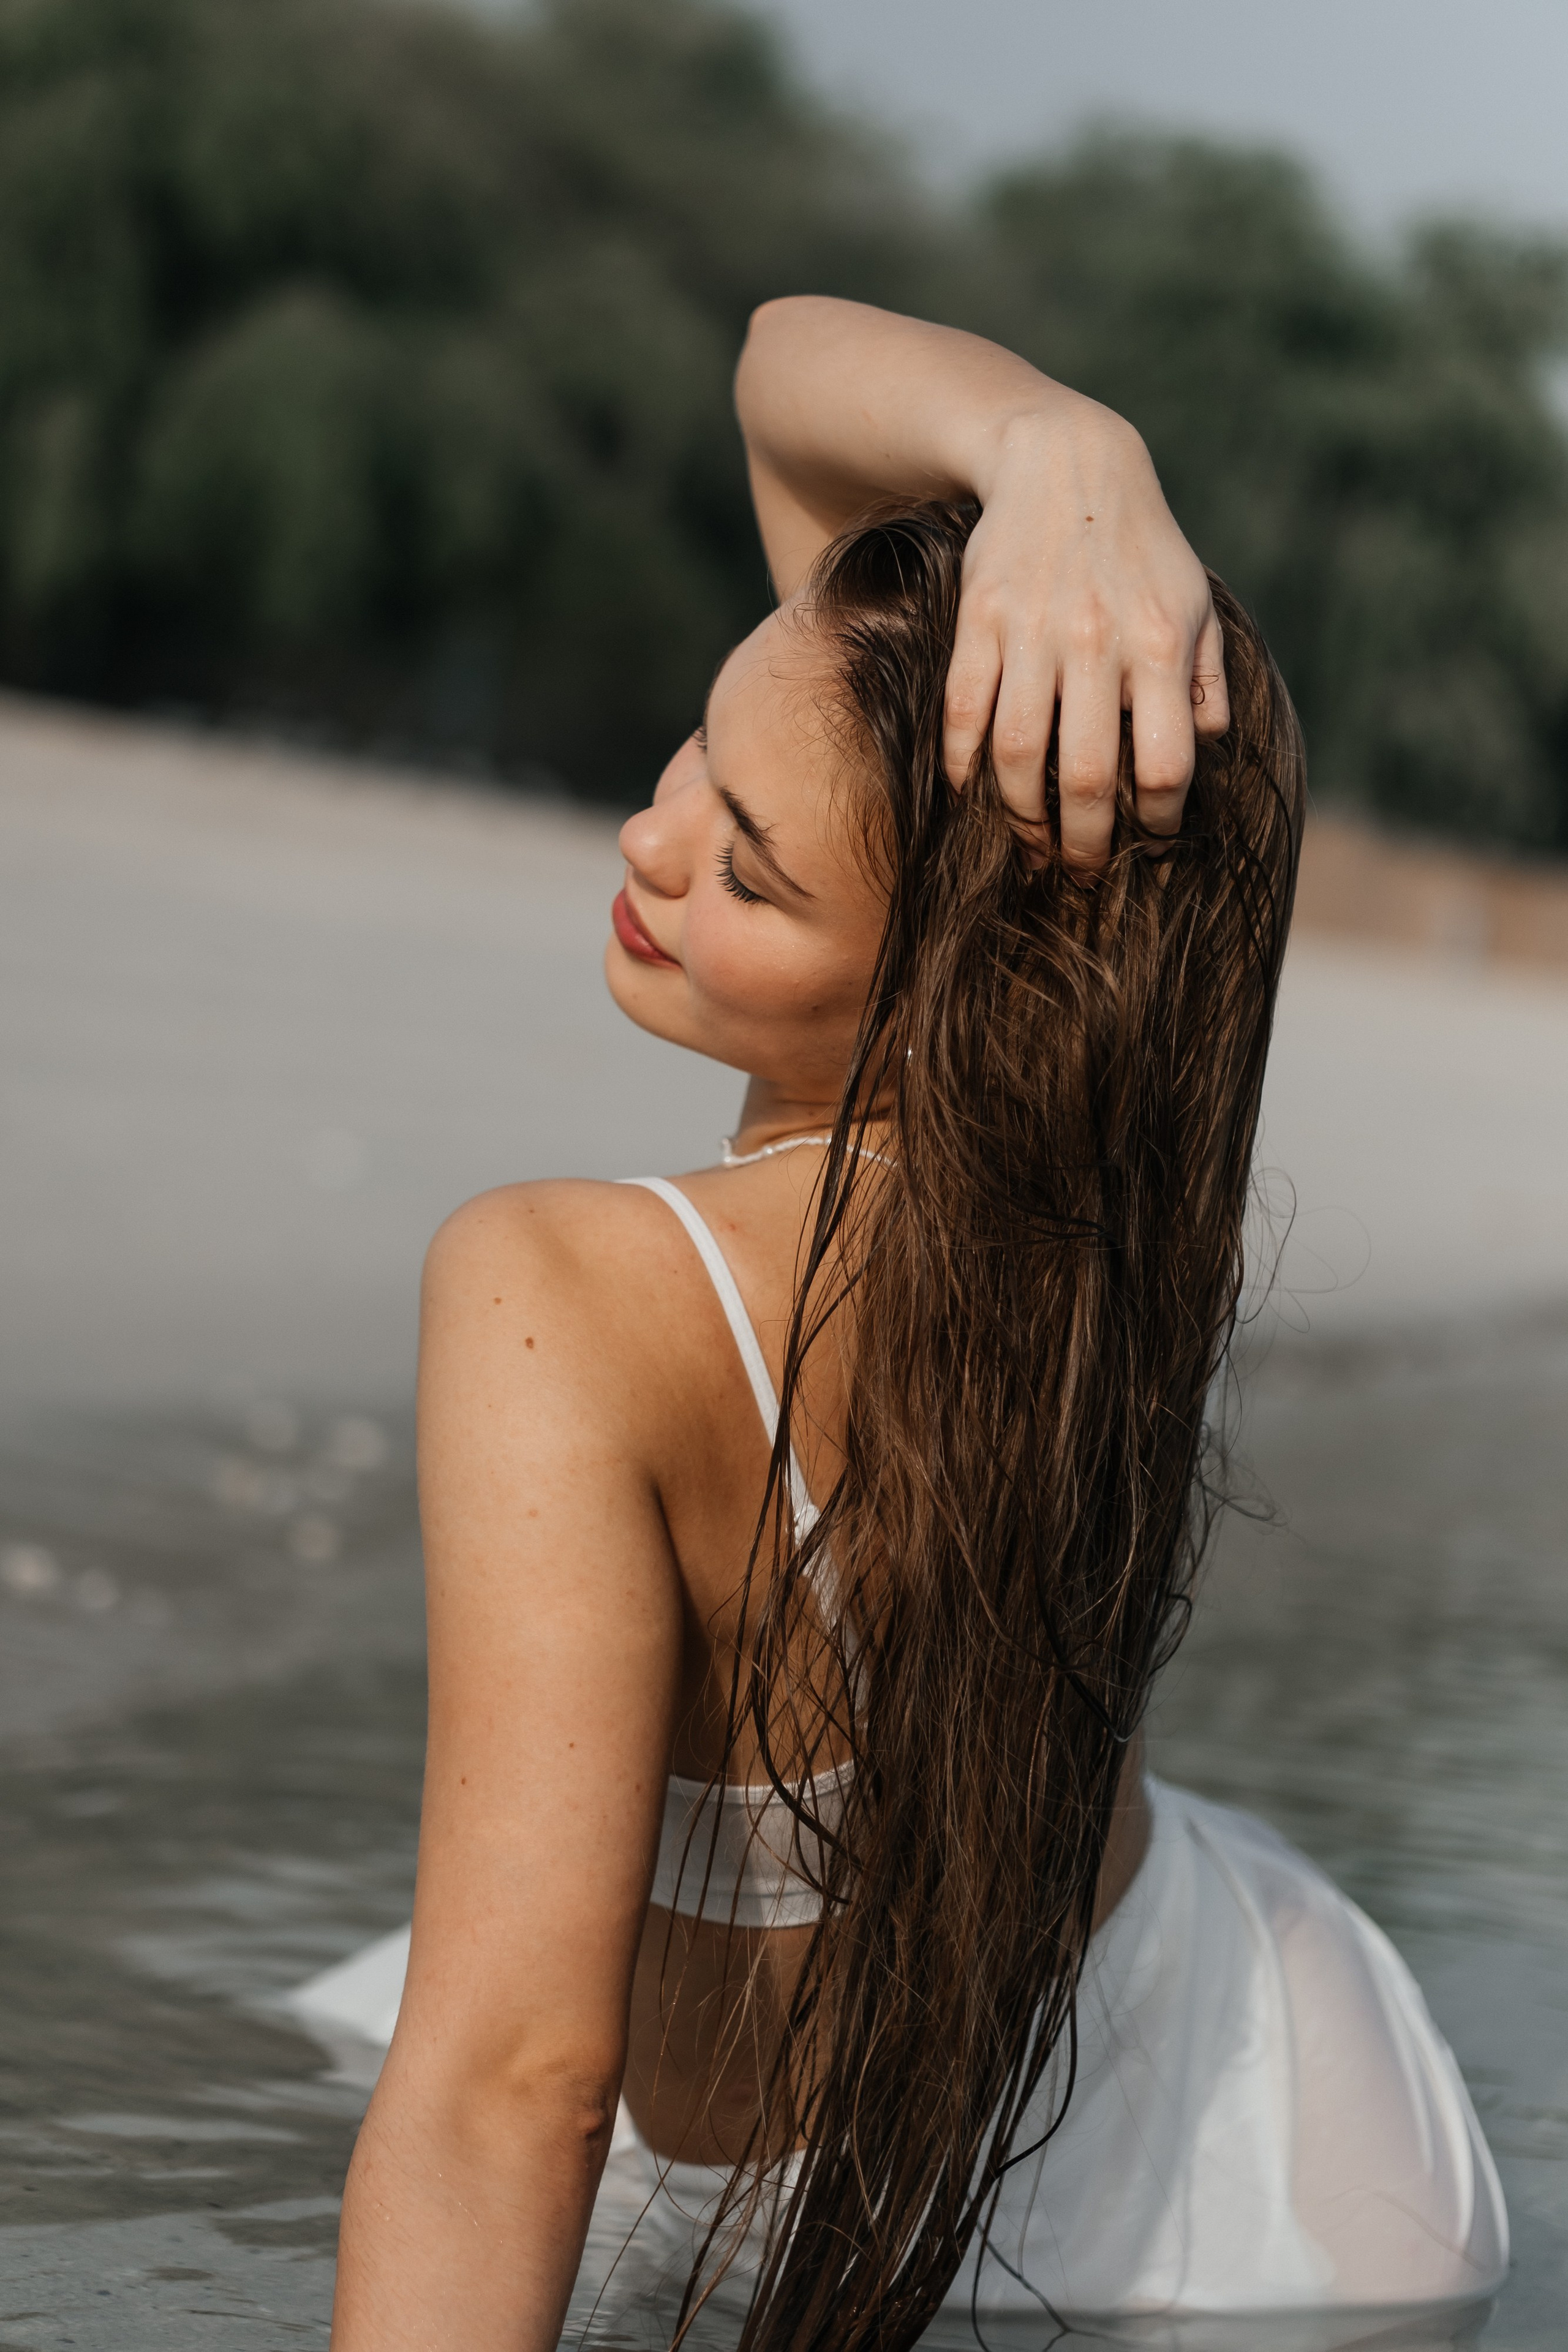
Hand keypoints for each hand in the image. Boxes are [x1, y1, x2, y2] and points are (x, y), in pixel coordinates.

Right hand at [942, 407, 1227, 869]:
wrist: (1064, 461)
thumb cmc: (1140, 546)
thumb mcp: (1193, 603)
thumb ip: (1206, 679)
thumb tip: (1206, 751)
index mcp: (1158, 645)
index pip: (1165, 763)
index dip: (1158, 819)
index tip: (1151, 840)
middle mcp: (1096, 644)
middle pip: (1088, 776)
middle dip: (1086, 842)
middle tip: (1084, 870)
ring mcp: (1031, 634)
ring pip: (1017, 757)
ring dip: (1021, 819)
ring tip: (1031, 846)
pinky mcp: (978, 623)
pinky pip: (963, 713)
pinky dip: (961, 766)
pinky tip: (971, 795)